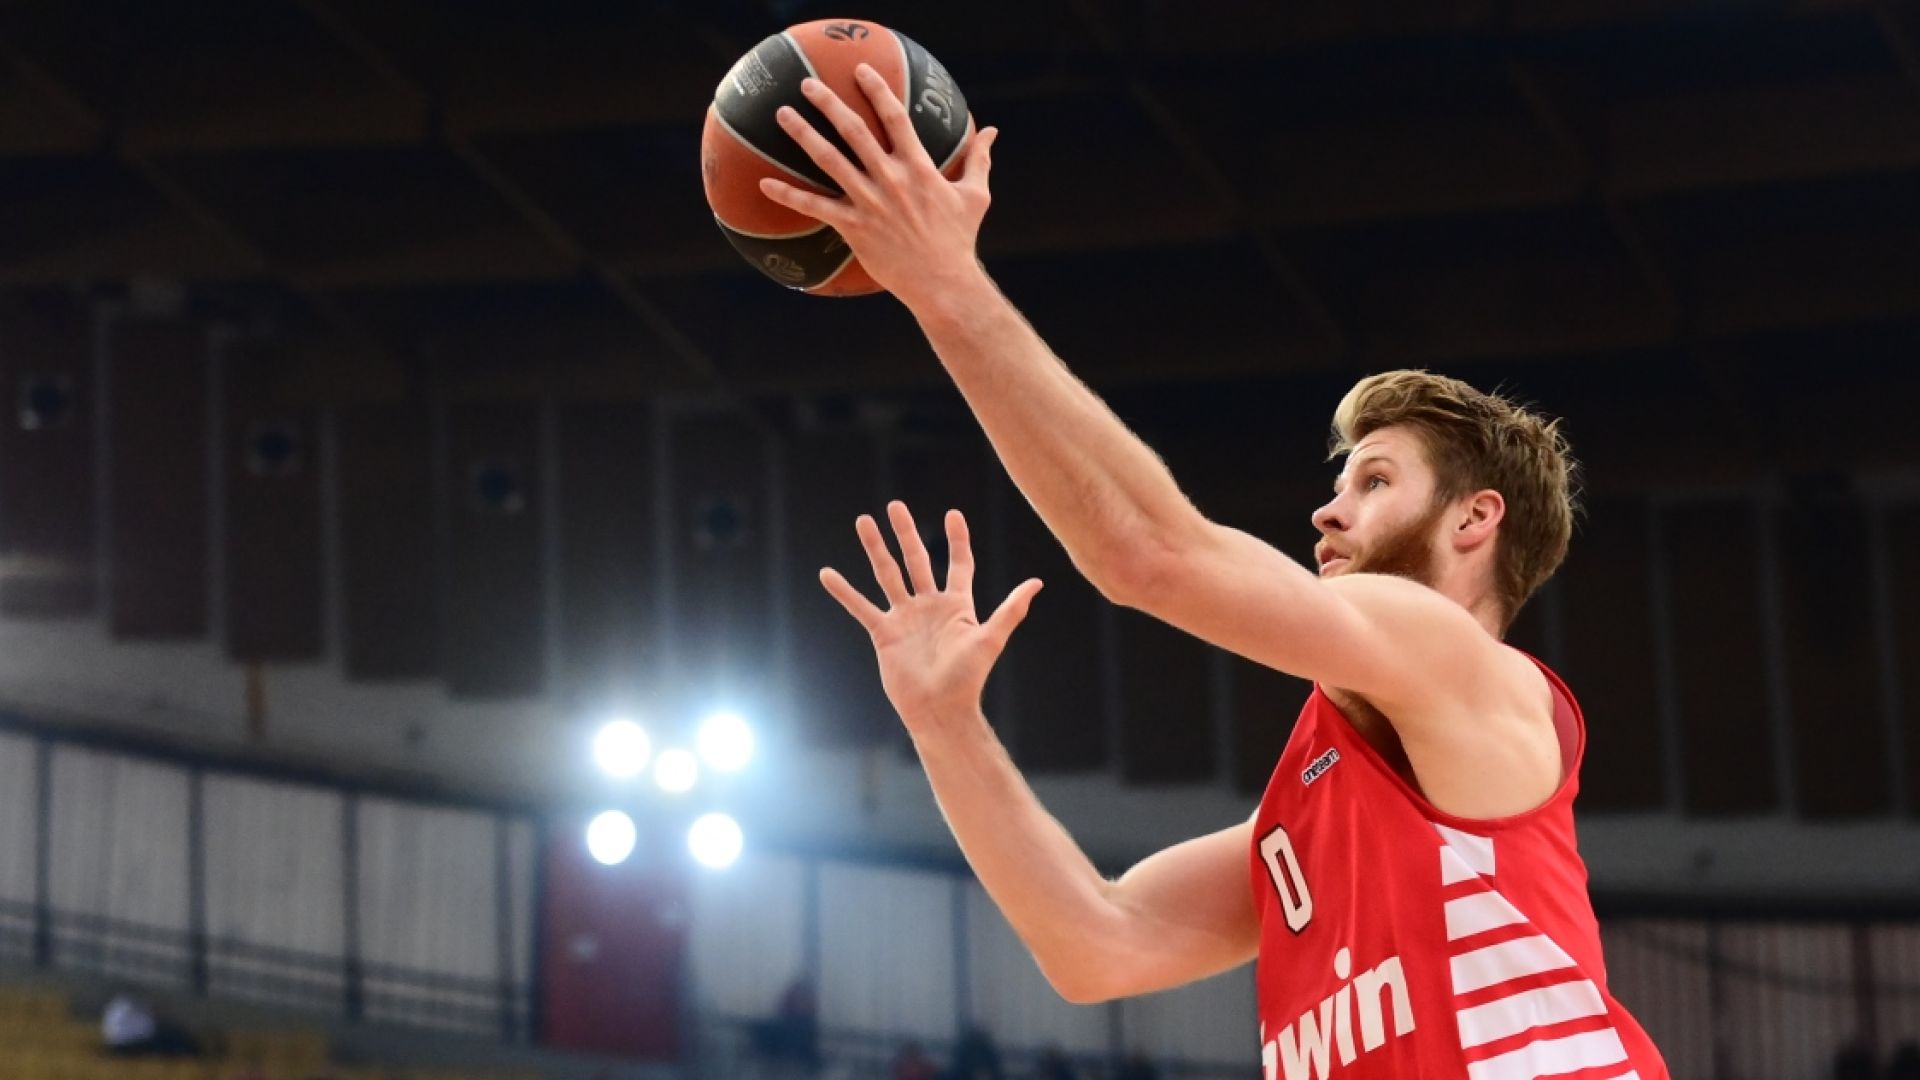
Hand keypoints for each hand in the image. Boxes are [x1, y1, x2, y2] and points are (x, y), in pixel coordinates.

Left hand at [759, 65, 999, 308]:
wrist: (943, 282)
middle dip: (827, 102)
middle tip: (807, 84)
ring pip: (829, 160)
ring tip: (783, 115)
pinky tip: (765, 183)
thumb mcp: (975, 195)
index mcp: (917, 166)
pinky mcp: (853, 227)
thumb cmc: (959, 239)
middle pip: (853, 130)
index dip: (876, 90)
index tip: (860, 72)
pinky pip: (815, 207)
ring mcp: (869, 202)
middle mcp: (890, 178)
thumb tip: (993, 131)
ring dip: (803, 135)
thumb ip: (980, 159)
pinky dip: (789, 195)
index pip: (894, 117)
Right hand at [821, 501, 1041, 731]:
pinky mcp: (884, 633)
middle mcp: (929, 606)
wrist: (939, 709)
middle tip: (895, 506)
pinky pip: (861, 607)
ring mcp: (905, 618)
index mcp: (957, 605)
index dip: (957, 540)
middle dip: (906, 533)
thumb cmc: (967, 678)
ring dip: (875, 548)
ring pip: (887, 574)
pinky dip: (845, 592)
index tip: (954, 514)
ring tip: (863, 522)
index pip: (958, 564)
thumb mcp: (990, 639)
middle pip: (916, 560)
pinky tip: (828, 574)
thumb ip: (1010, 610)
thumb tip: (1037, 583)